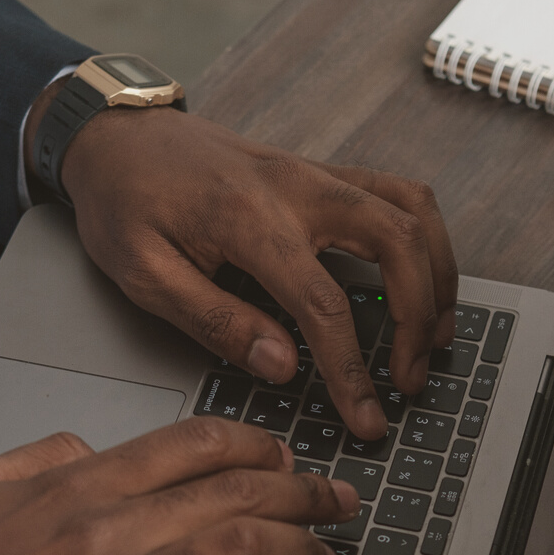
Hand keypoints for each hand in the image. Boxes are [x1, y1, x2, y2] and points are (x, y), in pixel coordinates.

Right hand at [0, 419, 357, 554]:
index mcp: (75, 483)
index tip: (283, 455)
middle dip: (302, 490)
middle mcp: (109, 527)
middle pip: (235, 489)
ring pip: (242, 549)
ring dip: (301, 552)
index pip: (193, 444)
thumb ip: (41, 458)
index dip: (256, 445)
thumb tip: (91, 449)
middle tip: (336, 502)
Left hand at [24, 89, 456, 439]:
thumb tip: (281, 365)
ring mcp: (315, 174)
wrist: (115, 136)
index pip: (323, 305)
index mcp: (250, 218)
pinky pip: (397, 194)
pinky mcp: (320, 174)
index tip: (364, 418)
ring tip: (436, 335)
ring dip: (438, 274)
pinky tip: (422, 280)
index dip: (351, 370)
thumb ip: (214, 320)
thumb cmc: (123, 201)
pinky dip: (424, 239)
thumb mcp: (144, 273)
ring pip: (412, 210)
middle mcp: (296, 187)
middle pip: (396, 242)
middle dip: (419, 317)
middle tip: (409, 379)